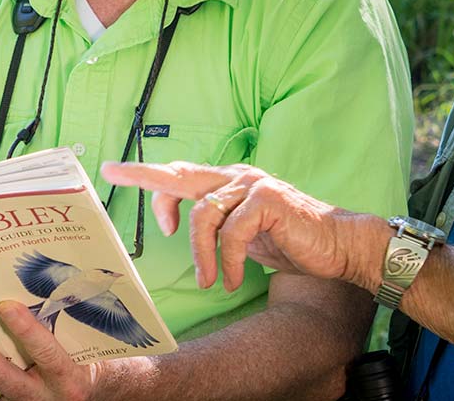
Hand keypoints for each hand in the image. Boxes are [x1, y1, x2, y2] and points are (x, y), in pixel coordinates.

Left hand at [0, 303, 118, 400]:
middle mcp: (45, 396)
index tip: (6, 306)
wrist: (96, 393)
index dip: (26, 331)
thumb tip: (41, 290)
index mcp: (71, 379)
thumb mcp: (91, 346)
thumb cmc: (97, 364)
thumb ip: (69, 326)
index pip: (47, 354)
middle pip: (2, 374)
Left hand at [100, 162, 389, 292]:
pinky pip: (232, 232)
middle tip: (114, 172)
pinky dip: (228, 262)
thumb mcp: (245, 234)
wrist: (339, 246)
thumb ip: (218, 225)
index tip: (117, 174)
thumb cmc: (291, 241)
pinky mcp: (268, 201)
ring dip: (200, 255)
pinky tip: (235, 281)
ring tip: (207, 282)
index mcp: (231, 183)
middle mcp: (239, 177)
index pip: (184, 175)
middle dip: (146, 175)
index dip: (151, 177)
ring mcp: (254, 186)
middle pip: (182, 174)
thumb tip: (184, 227)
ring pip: (204, 214)